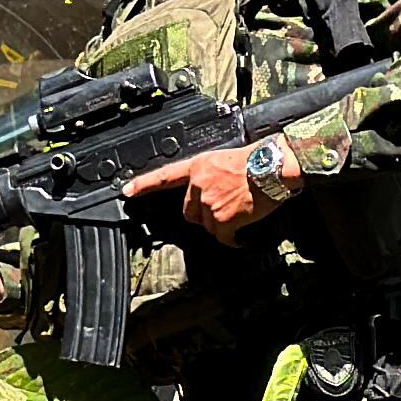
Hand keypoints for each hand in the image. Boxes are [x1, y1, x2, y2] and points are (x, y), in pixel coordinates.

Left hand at [133, 138, 293, 239]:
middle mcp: (199, 184)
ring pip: (209, 226)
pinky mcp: (221, 219)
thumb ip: (211, 175)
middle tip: (224, 212)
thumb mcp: (226, 161)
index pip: (165, 176)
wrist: (273, 167)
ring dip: (223, 226)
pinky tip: (243, 235)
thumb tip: (214, 192)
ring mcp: (208, 202)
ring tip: (241, 213)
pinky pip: (223, 237)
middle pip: (190, 213)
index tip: (126, 191)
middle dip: (204, 217)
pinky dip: (233, 239)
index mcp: (198, 166)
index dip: (143, 185)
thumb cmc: (259, 161)